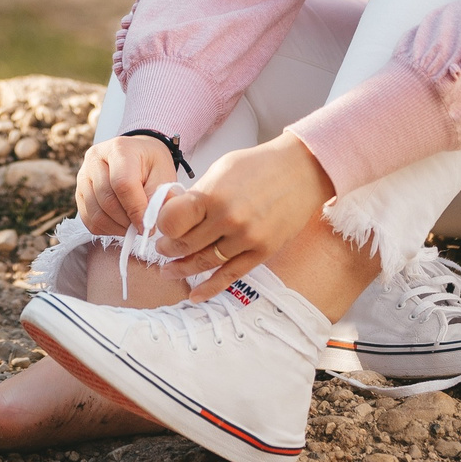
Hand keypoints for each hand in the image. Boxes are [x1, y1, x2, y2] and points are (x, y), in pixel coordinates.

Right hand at [74, 134, 180, 238]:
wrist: (138, 156)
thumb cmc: (152, 165)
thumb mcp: (163, 176)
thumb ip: (158, 199)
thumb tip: (148, 225)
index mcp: (119, 149)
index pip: (122, 183)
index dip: (135, 209)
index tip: (148, 226)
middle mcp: (95, 159)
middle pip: (107, 200)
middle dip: (127, 221)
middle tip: (142, 227)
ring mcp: (83, 175)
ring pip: (96, 213)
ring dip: (117, 227)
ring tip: (132, 225)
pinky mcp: (79, 192)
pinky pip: (89, 220)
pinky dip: (106, 228)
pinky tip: (120, 224)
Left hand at [141, 133, 336, 297]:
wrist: (300, 171)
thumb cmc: (257, 166)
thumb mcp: (220, 170)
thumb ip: (196, 195)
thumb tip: (171, 212)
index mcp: (212, 194)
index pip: (172, 222)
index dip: (161, 228)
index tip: (160, 229)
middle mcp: (227, 219)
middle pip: (185, 245)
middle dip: (168, 250)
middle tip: (161, 251)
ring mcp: (246, 238)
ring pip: (205, 262)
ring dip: (183, 270)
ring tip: (169, 271)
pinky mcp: (262, 252)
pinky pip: (230, 276)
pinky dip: (210, 287)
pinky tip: (194, 294)